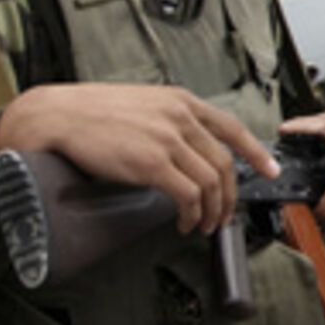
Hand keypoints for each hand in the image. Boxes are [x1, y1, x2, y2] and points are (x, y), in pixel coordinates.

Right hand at [0, 84, 278, 234]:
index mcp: (180, 101)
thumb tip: (188, 150)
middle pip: (225, 162)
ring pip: (211, 182)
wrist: (55, 117)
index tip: (270, 169)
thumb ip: (169, 122)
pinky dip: (192, 214)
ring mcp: (168, 139)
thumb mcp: (142, 106)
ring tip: (202, 224)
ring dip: (212, 210)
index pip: (232, 127)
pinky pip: (188, 195)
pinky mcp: (151, 163)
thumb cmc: (90, 113)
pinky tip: (184, 221)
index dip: (257, 152)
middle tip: (224, 214)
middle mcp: (180, 117)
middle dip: (230, 195)